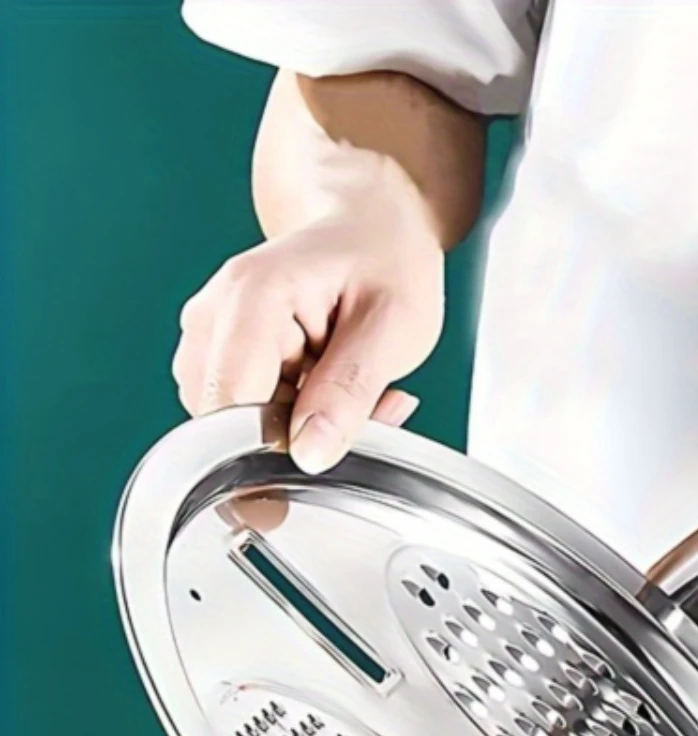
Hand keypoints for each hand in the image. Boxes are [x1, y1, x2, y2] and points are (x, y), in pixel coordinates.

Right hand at [173, 186, 444, 472]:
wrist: (370, 226)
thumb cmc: (385, 261)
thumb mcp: (394, 328)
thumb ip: (350, 392)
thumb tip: (309, 454)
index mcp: (252, 298)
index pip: (229, 409)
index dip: (276, 449)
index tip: (332, 448)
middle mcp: (214, 316)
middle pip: (232, 424)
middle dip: (301, 437)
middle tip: (368, 408)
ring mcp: (210, 338)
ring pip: (241, 427)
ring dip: (304, 428)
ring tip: (355, 390)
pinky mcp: (221, 359)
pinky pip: (249, 415)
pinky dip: (297, 418)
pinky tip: (334, 388)